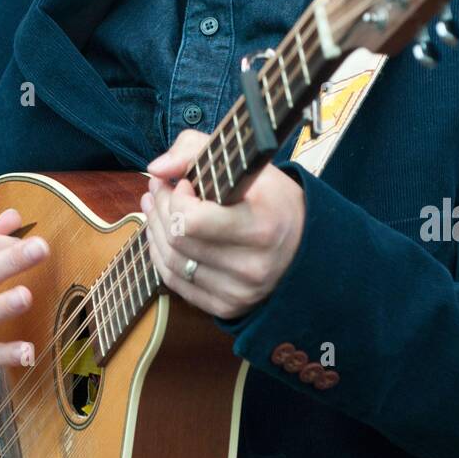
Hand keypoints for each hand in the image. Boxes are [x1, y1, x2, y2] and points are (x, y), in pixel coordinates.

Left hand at [142, 130, 305, 319]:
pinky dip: (162, 256)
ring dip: (155, 230)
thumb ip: (195, 150)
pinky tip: (162, 235)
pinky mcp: (227, 306)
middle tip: (159, 188)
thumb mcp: (246, 164)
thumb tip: (156, 169)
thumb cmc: (272, 199)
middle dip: (161, 208)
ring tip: (155, 207)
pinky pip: (176, 283)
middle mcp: (252, 266)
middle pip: (179, 240)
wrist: (304, 243)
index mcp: (261, 227)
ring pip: (172, 262)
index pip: (193, 221)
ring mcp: (239, 292)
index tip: (184, 183)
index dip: (177, 199)